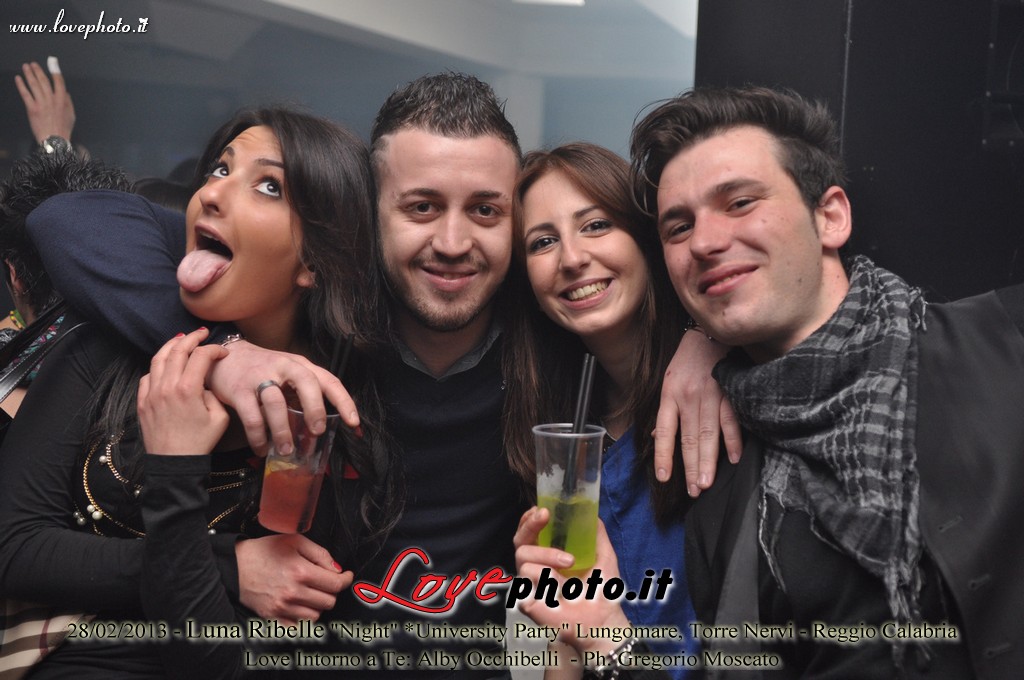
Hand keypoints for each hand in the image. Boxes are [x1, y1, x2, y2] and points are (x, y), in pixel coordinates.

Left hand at [15, 60, 74, 143]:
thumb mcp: (71, 115)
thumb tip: (65, 92)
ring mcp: (41, 103)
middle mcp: (52, 99)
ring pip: (34, 85)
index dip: (54, 70)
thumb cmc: (64, 129)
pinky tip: (18, 79)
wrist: (54, 140)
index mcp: (62, 100)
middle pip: (44, 80)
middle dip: (38, 70)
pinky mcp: (32, 108)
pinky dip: (21, 85)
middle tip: (32, 64)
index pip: (58, 81)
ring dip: (29, 74)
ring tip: (25, 67)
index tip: (52, 61)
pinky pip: (25, 94)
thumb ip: (68, 102)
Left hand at [138, 328, 228, 455]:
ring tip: (181, 340)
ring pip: (158, 358)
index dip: (214, 349)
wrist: (174, 463)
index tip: (223, 353)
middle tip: (201, 333)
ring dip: (171, 346)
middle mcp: (167, 386)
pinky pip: (147, 376)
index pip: (201, 356)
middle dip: (192, 338)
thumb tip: (203, 385)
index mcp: (188, 389)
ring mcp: (151, 393)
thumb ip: (213, 395)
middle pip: (177, 350)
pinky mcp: (142, 402)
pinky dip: (157, 366)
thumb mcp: (219, 418)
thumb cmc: (199, 442)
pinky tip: (165, 366)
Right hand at [206, 340, 358, 454]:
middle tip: (317, 431)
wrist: (227, 355)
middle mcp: (283, 367)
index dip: (344, 401)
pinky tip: (262, 448)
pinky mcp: (239, 390)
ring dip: (283, 430)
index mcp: (301, 365)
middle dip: (315, 408)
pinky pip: (251, 417)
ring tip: (287, 450)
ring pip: (275, 402)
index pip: (328, 381)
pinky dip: (258, 437)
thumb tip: (321, 428)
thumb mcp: (289, 374)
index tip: (354, 423)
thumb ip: (304, 395)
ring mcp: (260, 377)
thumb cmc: (264, 369)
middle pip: (306, 383)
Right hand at [236, 534, 351, 624]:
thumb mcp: (295, 541)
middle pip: (329, 602)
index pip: (336, 584)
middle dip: (331, 591)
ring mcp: (282, 608)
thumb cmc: (265, 551)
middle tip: (325, 582)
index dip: (346, 580)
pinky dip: (303, 619)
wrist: (235, 565)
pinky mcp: (272, 618)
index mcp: (301, 572)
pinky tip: (300, 606)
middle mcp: (293, 593)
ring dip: (317, 605)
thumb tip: (337, 570)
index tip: (346, 576)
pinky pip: (298, 628)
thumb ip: (321, 554)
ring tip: (310, 593)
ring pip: (316, 616)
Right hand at [514, 508, 629, 655]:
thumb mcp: (604, 555)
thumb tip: (591, 512)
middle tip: (545, 515)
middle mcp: (536, 567)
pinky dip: (546, 579)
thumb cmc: (602, 590)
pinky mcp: (526, 600)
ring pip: (522, 556)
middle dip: (530, 524)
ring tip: (570, 563)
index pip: (530, 532)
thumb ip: (596, 533)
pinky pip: (526, 580)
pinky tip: (560, 589)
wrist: (603, 619)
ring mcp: (529, 584)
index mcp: (548, 555)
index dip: (529, 519)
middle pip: (519, 539)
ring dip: (547, 555)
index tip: (542, 509)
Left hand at [655, 330, 741, 496]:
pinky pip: (731, 419)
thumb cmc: (687, 363)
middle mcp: (688, 398)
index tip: (664, 478)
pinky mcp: (729, 391)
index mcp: (670, 396)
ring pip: (708, 434)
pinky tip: (733, 458)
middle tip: (694, 491)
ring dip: (708, 461)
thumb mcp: (668, 384)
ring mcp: (710, 395)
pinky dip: (733, 439)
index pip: (665, 431)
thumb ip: (666, 413)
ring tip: (707, 483)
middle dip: (690, 467)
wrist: (708, 334)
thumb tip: (659, 440)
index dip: (664, 456)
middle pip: (688, 438)